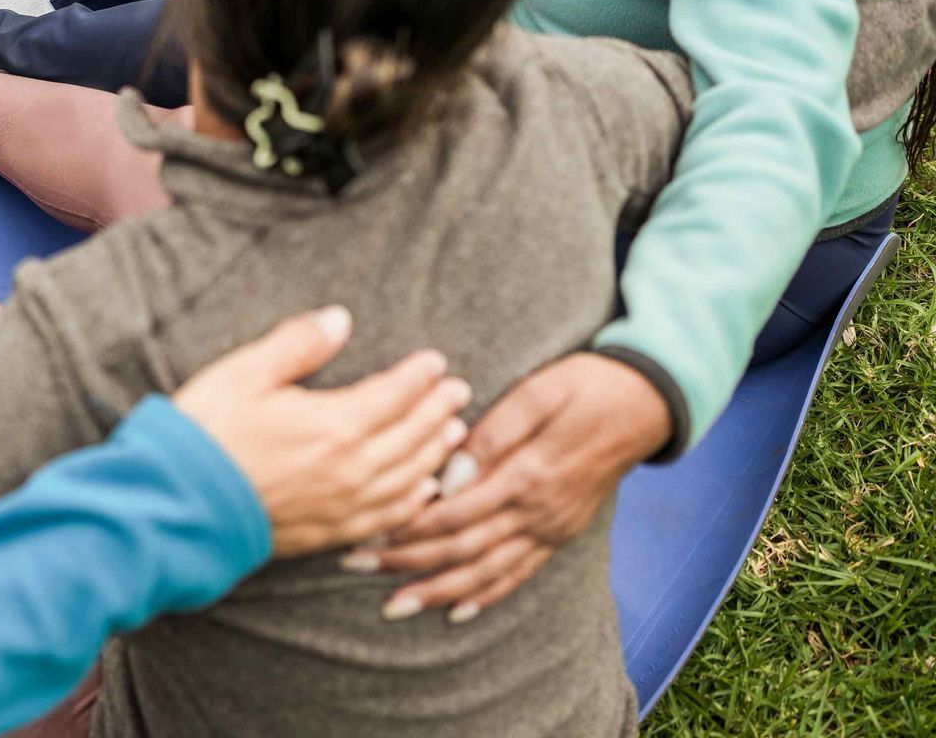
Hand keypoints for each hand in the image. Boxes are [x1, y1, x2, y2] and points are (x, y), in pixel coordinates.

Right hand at [174, 309, 472, 557]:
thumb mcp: (246, 372)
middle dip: (437, 410)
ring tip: (453, 433)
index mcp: (335, 424)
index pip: (396, 395)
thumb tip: (339, 319)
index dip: (420, 376)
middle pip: (412, 436)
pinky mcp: (330, 532)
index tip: (437, 362)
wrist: (179, 505)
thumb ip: (298, 344)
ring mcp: (344, 506)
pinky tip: (423, 491)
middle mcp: (352, 469)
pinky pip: (388, 517)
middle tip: (459, 392)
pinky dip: (414, 501)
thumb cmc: (206, 434)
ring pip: (410, 477)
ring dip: (436, 452)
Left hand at [347, 352, 669, 621]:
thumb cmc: (585, 386)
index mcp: (526, 475)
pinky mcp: (559, 533)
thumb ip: (494, 433)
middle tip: (353, 564)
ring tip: (394, 605)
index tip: (364, 531)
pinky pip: (519, 574)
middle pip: (460, 548)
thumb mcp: (539, 392)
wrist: (644, 404)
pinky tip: (456, 611)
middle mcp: (537, 512)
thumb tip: (451, 471)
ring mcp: (550, 528)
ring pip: (486, 572)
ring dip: (437, 591)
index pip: (453, 512)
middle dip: (405, 562)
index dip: (407, 527)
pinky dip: (487, 595)